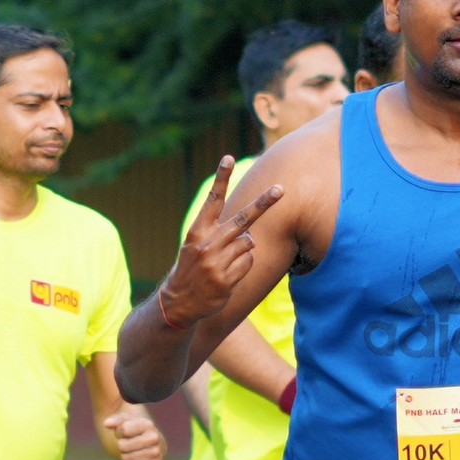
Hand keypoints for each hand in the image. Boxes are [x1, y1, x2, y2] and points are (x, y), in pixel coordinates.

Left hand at [103, 405, 166, 459]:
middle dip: (121, 446)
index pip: (123, 430)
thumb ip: (115, 420)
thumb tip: (106, 424)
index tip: (123, 432)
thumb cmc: (134, 429)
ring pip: (129, 458)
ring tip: (130, 452)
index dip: (119, 432)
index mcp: (147, 424)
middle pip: (123, 446)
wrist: (151, 439)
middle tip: (126, 444)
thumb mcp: (125, 420)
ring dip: (125, 457)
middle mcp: (154, 437)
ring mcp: (157, 451)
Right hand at [152, 156, 282, 334]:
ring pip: (249, 243)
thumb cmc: (193, 268)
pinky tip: (229, 274)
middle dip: (263, 203)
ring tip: (227, 260)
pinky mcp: (226, 280)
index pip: (212, 200)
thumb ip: (219, 233)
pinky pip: (249, 263)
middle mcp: (208, 244)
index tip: (229, 157)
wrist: (179, 302)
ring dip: (244, 249)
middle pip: (243, 218)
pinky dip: (244, 266)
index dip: (221, 178)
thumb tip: (250, 232)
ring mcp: (217, 262)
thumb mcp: (196, 246)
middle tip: (280, 189)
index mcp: (198, 232)